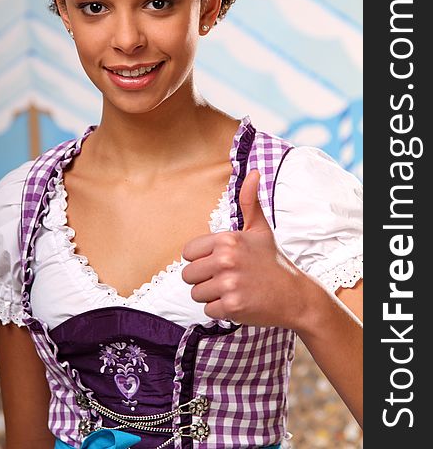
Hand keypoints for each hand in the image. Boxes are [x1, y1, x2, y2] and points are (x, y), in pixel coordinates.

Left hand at [182, 169, 310, 327]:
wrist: (295, 294)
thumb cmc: (272, 261)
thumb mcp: (260, 228)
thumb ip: (249, 201)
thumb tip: (253, 172)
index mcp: (227, 239)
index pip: (188, 253)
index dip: (202, 259)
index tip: (220, 262)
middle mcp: (225, 259)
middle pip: (188, 275)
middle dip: (204, 279)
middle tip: (228, 278)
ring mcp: (228, 284)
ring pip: (197, 293)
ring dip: (212, 295)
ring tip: (234, 289)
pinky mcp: (232, 306)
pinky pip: (209, 310)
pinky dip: (221, 311)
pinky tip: (239, 302)